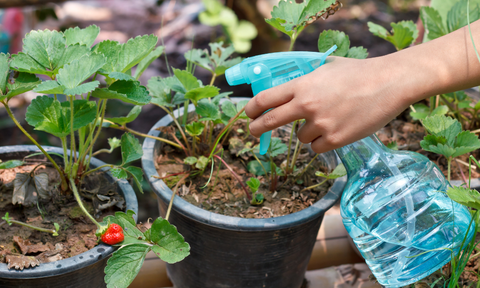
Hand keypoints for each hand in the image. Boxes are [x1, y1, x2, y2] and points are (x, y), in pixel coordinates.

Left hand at [244, 56, 410, 152]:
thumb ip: (305, 78)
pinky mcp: (335, 139)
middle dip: (257, 128)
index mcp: (302, 85)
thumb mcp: (326, 67)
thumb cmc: (359, 72)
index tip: (249, 114)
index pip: (265, 99)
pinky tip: (337, 129)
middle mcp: (306, 104)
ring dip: (308, 132)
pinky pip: (316, 147)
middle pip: (270, 122)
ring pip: (300, 137)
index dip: (252, 108)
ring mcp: (321, 123)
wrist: (389, 83)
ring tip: (331, 118)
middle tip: (254, 131)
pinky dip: (323, 142)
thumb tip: (288, 88)